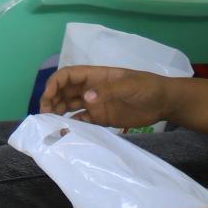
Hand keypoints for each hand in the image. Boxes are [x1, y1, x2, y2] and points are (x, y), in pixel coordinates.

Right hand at [39, 65, 176, 127]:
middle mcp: (91, 88)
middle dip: (51, 100)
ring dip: (58, 112)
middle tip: (44, 115)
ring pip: (69, 105)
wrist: (163, 102)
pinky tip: (65, 132)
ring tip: (49, 124)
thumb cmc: (147, 87)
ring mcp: (96, 103)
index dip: (55, 84)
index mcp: (95, 75)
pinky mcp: (101, 118)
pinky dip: (71, 125)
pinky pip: (81, 120)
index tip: (48, 97)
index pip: (68, 75)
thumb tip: (86, 98)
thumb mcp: (130, 85)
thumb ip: (108, 91)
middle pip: (64, 91)